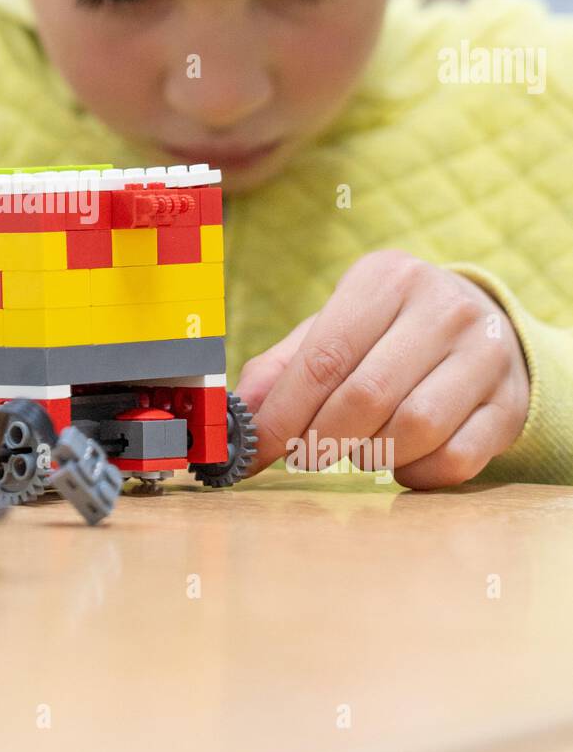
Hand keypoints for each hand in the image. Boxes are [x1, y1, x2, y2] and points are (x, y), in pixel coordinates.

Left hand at [235, 250, 530, 487]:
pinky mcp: (510, 403)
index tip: (253, 452)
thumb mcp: (336, 327)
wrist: (485, 329)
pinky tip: (402, 459)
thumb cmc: (389, 333)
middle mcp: (443, 307)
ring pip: (413, 429)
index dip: (282, 414)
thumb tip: (240, 415)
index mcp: (387, 278)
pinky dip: (416, 473)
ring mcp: (486, 354)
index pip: (324, 357)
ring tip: (359, 446)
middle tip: (304, 455)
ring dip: (371, 455)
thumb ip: (283, 367)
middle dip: (321, 439)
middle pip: (366, 396)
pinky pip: (454, 459)